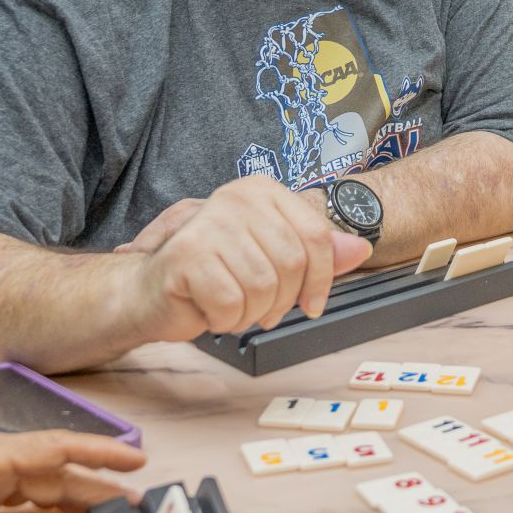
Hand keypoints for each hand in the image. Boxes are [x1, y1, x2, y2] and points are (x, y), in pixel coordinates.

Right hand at [128, 176, 369, 338]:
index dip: (323, 280)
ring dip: (252, 313)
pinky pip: (232, 303)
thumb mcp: (272, 260)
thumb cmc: (214, 275)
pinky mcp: (187, 255)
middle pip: (292, 264)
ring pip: (264, 287)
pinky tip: (211, 310)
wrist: (150, 292)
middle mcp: (236, 198)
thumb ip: (316, 254)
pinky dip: (226, 320)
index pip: (317, 237)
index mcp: (261, 192)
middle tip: (261, 310)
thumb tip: (361, 249)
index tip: (312, 305)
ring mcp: (209, 223)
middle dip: (282, 301)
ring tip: (233, 306)